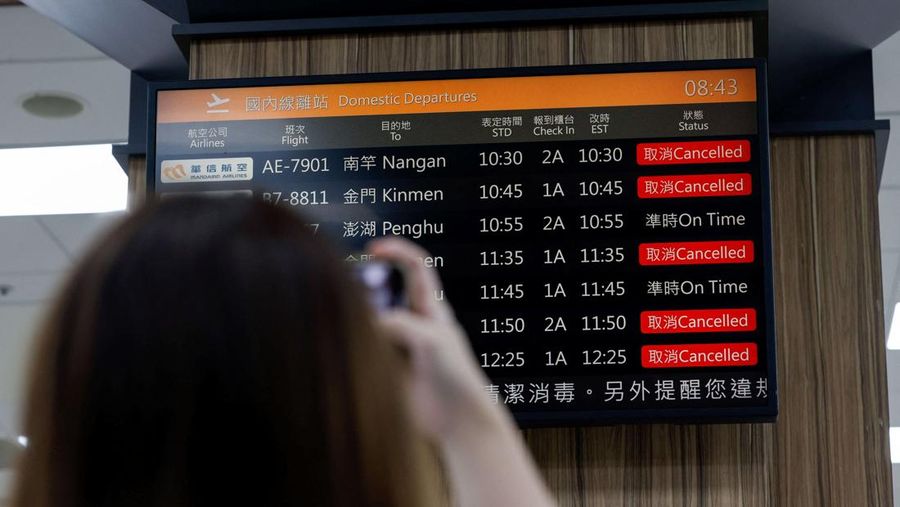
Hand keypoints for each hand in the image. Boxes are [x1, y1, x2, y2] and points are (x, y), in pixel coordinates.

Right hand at [366, 238, 504, 441]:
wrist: (457, 420)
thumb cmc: (456, 377)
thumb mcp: (432, 340)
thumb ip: (399, 323)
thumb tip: (368, 322)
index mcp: (430, 307)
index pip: (415, 265)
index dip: (396, 250)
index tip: (372, 248)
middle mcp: (413, 321)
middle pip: (384, 290)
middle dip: (366, 287)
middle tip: (353, 297)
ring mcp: (398, 344)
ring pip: (370, 319)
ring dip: (359, 319)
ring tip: (358, 331)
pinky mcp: (386, 366)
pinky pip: (365, 347)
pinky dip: (356, 345)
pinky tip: (355, 352)